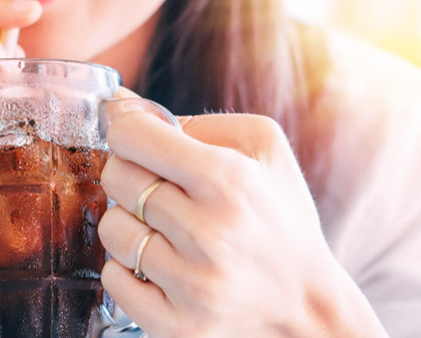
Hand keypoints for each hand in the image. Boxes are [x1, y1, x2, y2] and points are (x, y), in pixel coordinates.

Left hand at [97, 100, 388, 336]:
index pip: (132, 136)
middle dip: (130, 174)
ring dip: (130, 224)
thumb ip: (197, 122)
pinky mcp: (177, 326)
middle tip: (159, 186)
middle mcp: (209, 234)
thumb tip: (121, 105)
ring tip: (164, 230)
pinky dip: (129, 270)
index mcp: (230, 181)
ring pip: (112, 230)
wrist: (308, 306)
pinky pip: (114, 281)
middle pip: (117, 178)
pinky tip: (162, 265)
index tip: (135, 136)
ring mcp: (191, 285)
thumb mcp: (264, 149)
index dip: (126, 129)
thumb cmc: (281, 219)